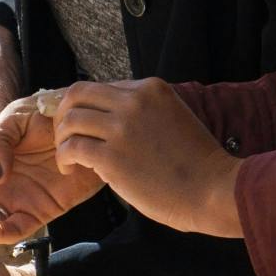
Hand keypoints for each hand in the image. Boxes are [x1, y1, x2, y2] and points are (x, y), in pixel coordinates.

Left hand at [54, 79, 243, 238]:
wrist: (214, 188)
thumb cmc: (197, 161)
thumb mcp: (174, 118)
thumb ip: (144, 112)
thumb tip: (111, 117)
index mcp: (152, 89)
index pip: (102, 87)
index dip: (87, 106)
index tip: (84, 125)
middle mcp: (135, 101)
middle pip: (77, 94)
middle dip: (63, 114)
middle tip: (65, 136)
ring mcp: (122, 127)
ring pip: (69, 120)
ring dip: (62, 139)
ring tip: (68, 157)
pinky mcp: (112, 156)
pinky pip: (71, 148)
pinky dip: (65, 159)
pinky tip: (71, 170)